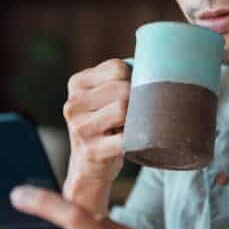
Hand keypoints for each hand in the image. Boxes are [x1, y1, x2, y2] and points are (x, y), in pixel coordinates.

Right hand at [63, 59, 131, 210]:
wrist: (88, 167)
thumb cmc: (104, 125)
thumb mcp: (101, 97)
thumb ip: (118, 78)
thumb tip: (155, 61)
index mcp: (76, 84)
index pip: (117, 68)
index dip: (132, 80)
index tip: (129, 96)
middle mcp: (72, 104)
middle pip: (122, 88)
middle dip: (136, 100)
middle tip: (134, 115)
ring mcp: (80, 128)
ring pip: (123, 109)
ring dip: (136, 119)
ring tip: (130, 127)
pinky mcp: (92, 150)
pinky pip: (126, 138)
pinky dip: (137, 139)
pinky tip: (134, 141)